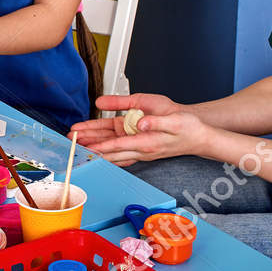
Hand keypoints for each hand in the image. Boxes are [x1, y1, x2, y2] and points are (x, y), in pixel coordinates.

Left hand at [71, 94, 194, 163]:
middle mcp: (141, 149)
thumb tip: (140, 123)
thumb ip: (156, 121)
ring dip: (95, 146)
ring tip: (77, 142)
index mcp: (148, 142)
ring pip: (112, 149)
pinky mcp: (140, 145)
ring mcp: (140, 148)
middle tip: (73, 145)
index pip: (120, 145)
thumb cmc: (188, 128)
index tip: (88, 146)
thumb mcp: (174, 120)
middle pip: (111, 150)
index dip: (103, 145)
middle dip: (92, 148)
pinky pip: (119, 148)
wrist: (198, 137)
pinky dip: (106, 147)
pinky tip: (96, 146)